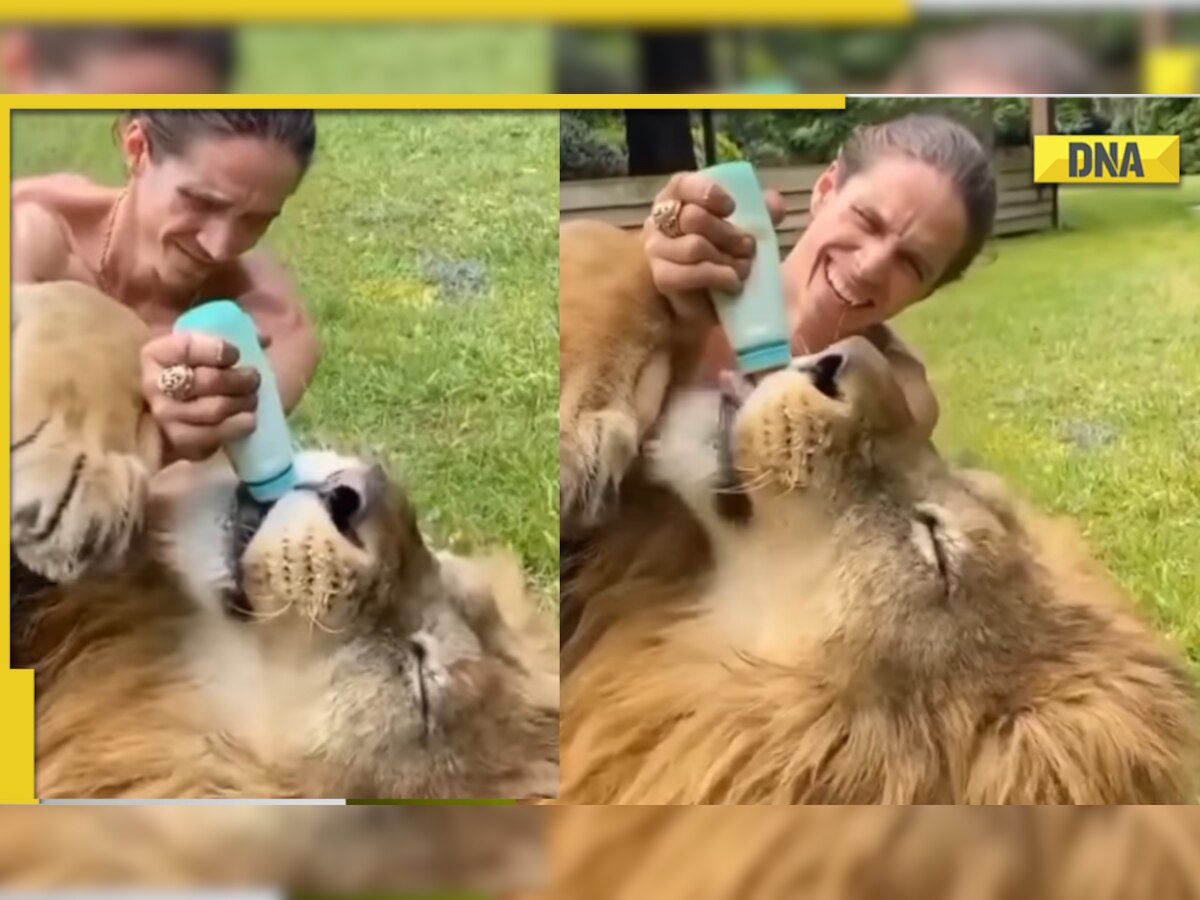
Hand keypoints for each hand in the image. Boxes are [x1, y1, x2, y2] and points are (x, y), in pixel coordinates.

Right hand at [140, 331, 263, 462]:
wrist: (179, 411)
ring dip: (241, 403)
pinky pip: (211, 436)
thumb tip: (264, 339)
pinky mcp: (178, 440)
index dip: (216, 349)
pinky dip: (235, 427)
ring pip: (213, 409)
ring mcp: (164, 415)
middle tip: (253, 379)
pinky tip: (248, 421)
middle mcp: (154, 384)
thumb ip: (234, 337)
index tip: (236, 354)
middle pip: (205, 381)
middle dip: (238, 380)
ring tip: (252, 399)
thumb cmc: (198, 371)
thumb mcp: (208, 348)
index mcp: (157, 353)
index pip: (186, 347)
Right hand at [642, 172, 786, 325]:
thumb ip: (763, 211)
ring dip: (726, 258)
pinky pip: (688, 273)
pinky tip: (733, 283)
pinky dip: (716, 276)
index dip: (707, 192)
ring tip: (744, 268)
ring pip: (694, 246)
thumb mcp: (751, 228)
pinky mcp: (661, 277)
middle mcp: (659, 221)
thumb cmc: (728, 256)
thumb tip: (773, 202)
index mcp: (677, 200)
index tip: (731, 207)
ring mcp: (656, 250)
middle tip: (748, 246)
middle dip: (728, 233)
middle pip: (692, 217)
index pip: (682, 185)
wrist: (717, 301)